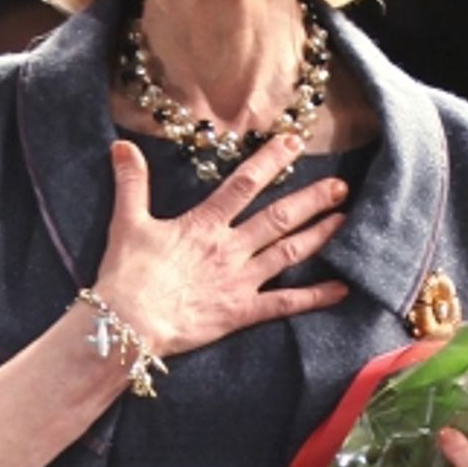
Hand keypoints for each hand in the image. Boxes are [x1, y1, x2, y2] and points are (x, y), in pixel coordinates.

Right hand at [94, 136, 349, 358]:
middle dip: (312, 199)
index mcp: (205, 225)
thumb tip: (123, 146)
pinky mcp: (242, 312)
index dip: (271, 161)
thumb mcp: (127, 223)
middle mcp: (230, 248)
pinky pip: (286, 303)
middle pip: (279, 217)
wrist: (129, 322)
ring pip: (288, 252)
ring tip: (345, 220)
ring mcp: (240, 281)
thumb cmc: (127, 275)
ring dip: (319, 235)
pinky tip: (341, 289)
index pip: (244, 184)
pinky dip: (315, 296)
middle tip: (341, 186)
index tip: (294, 143)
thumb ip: (131, 183)